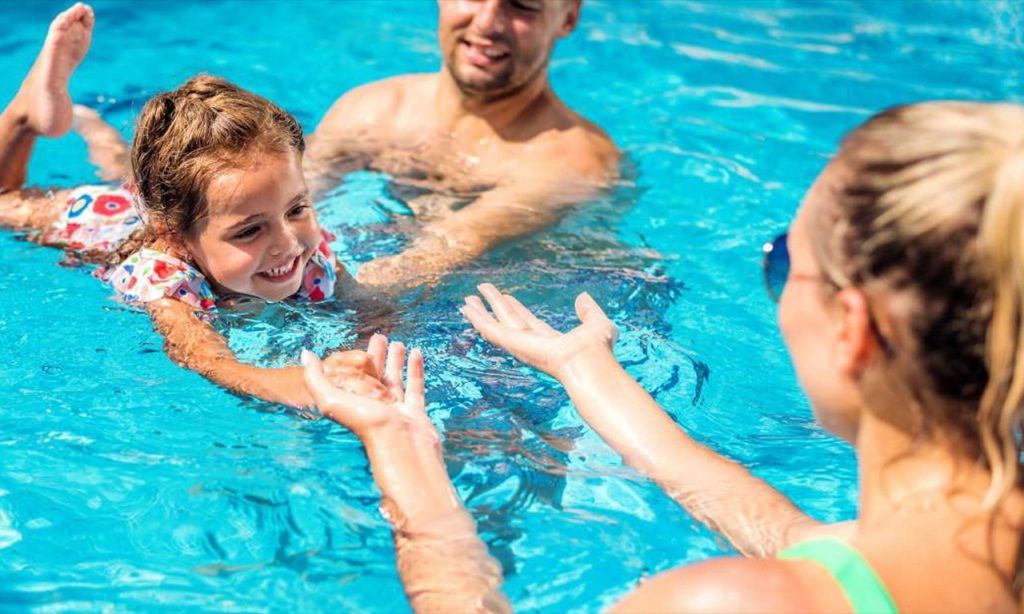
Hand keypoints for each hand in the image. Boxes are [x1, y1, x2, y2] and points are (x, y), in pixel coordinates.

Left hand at [302, 334, 435, 439]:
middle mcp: (374, 406)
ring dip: (396, 361)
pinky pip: (415, 386)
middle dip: (376, 356)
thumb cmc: (365, 424)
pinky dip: (415, 369)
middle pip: (374, 376)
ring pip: (395, 380)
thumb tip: (305, 354)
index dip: (354, 360)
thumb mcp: (330, 399)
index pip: (353, 377)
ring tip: (399, 343)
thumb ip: (315, 377)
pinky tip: (416, 352)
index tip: (359, 343)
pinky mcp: (414, 411)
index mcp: (354, 402)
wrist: (400, 444)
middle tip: (380, 337)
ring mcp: (396, 409)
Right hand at [460, 283, 618, 379]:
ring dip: (481, 313)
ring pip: (496, 326)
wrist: (590, 362)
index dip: (516, 309)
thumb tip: (582, 296)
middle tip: (481, 292)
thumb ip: (589, 310)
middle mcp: (533, 345)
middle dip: (495, 307)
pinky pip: (490, 330)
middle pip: (509, 321)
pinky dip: (478, 319)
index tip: (506, 296)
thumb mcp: (596, 322)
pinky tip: (467, 309)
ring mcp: (521, 346)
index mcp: (551, 342)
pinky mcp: (513, 344)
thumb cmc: (598, 351)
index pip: (529, 323)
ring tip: (467, 299)